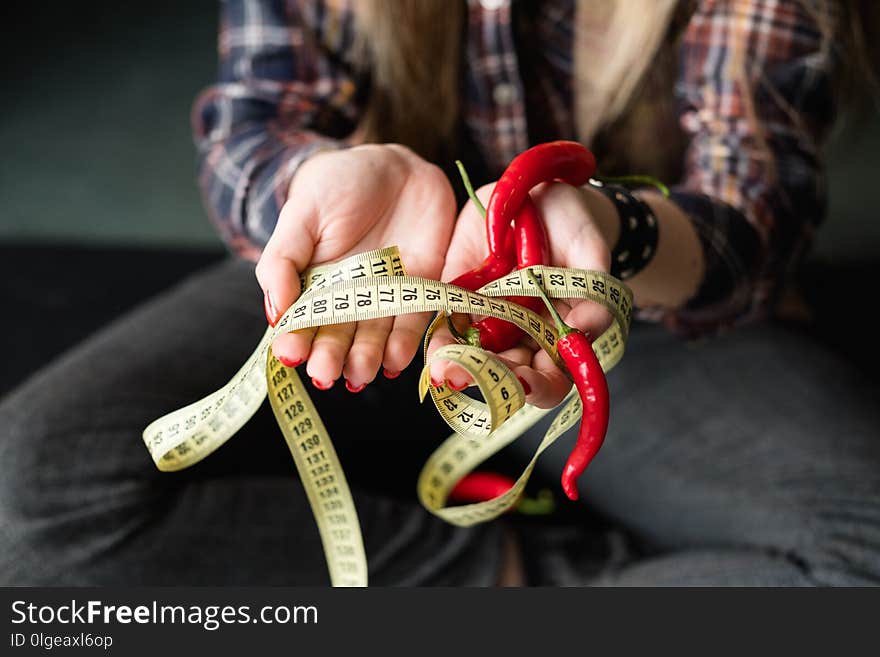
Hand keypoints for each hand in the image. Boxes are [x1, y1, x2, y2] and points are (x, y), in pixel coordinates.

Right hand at [256, 144, 455, 389]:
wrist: (395, 165)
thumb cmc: (338, 185)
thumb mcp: (302, 215)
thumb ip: (283, 261)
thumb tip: (275, 313)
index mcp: (313, 286)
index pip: (303, 322)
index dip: (296, 341)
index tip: (291, 356)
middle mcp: (349, 300)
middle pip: (338, 336)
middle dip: (331, 356)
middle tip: (327, 373)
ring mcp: (386, 298)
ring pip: (374, 337)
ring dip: (367, 358)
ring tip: (360, 373)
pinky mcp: (422, 290)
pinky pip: (414, 322)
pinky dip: (405, 343)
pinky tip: (394, 360)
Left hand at [429, 182, 613, 407]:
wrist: (536, 196)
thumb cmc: (572, 226)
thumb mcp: (588, 247)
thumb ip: (592, 288)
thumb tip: (585, 330)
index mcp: (559, 335)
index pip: (552, 379)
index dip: (540, 388)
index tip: (525, 381)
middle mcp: (521, 337)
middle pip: (505, 375)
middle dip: (486, 379)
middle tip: (467, 376)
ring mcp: (488, 321)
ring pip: (472, 356)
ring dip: (457, 366)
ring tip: (444, 368)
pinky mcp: (460, 301)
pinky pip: (447, 326)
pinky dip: (439, 339)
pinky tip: (433, 347)